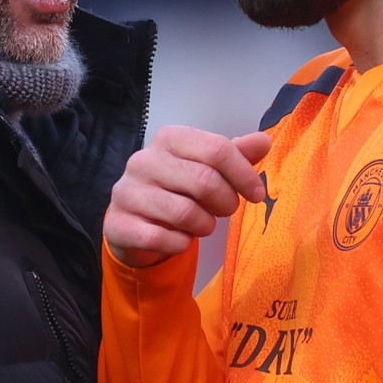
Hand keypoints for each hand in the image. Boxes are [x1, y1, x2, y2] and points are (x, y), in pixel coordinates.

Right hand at [104, 125, 271, 267]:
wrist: (135, 220)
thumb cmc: (177, 188)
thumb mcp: (206, 167)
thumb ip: (234, 154)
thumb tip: (263, 142)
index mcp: (169, 138)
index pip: (217, 149)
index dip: (244, 174)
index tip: (256, 195)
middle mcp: (143, 160)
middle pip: (204, 181)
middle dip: (226, 202)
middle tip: (225, 211)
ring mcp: (127, 192)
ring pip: (185, 213)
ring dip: (205, 225)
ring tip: (202, 224)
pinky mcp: (119, 224)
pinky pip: (163, 239)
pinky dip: (181, 244)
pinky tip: (180, 238)